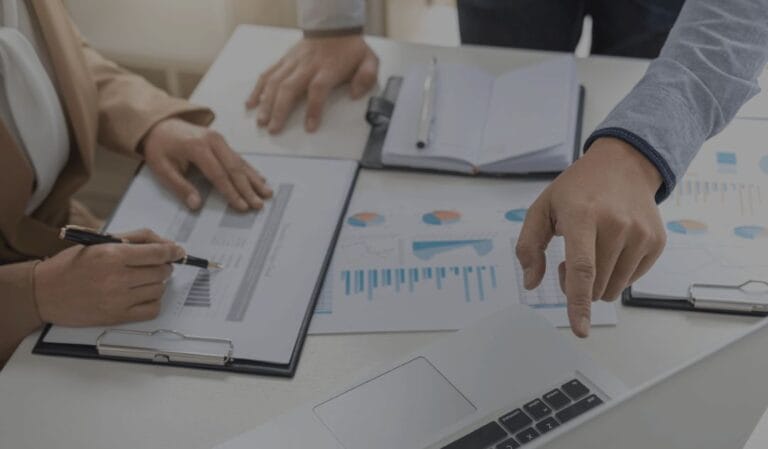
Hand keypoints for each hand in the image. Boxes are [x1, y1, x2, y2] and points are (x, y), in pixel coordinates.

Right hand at [34, 229, 183, 326]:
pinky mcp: (117, 316)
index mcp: (113, 255)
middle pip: (162, 272)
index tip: (178, 251)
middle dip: (164, 266)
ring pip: (159, 289)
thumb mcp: (100, 242)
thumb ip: (135, 238)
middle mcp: (117, 277)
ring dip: (157, 283)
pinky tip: (142, 294)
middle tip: (156, 265)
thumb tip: (165, 243)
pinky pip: (152, 309)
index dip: (173, 251)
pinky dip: (153, 301)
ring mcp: (118, 299)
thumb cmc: (71, 265)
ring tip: (143, 279)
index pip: (158, 253)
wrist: (43, 292)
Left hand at [143, 118, 272, 211]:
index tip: (242, 206)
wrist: (160, 123)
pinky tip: (260, 179)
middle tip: (259, 205)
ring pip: (240, 163)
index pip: (218, 174)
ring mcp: (219, 140)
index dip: (231, 192)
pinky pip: (239, 158)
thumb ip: (179, 186)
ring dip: (254, 180)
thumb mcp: (161, 168)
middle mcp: (213, 141)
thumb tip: (196, 204)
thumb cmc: (160, 147)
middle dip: (248, 189)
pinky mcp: (222, 142)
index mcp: (197, 147)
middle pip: (234, 168)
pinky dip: (250, 170)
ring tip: (267, 193)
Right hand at [246, 35, 378, 133]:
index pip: (318, 89)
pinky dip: (258, 89)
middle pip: (289, 88)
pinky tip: (251, 103)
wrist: (334, 26)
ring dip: (266, 102)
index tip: (309, 127)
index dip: (313, 109)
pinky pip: (268, 74)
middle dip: (280, 110)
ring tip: (261, 120)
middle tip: (274, 128)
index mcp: (328, 68)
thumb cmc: (350, 49)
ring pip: (275, 82)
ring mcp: (293, 63)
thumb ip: (366, 77)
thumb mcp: (369, 60)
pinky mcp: (284, 61)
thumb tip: (356, 94)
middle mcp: (307, 66)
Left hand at [515, 138, 666, 337]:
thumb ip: (529, 246)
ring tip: (594, 249)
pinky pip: (631, 280)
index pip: (583, 269)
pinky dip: (617, 273)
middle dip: (579, 284)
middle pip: (595, 285)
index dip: (579, 303)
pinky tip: (613, 247)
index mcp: (583, 216)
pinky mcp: (656, 241)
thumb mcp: (542, 208)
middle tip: (573, 256)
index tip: (581, 329)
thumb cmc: (577, 190)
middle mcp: (616, 225)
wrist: (623, 165)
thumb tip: (531, 283)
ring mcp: (641, 234)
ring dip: (598, 281)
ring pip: (614, 289)